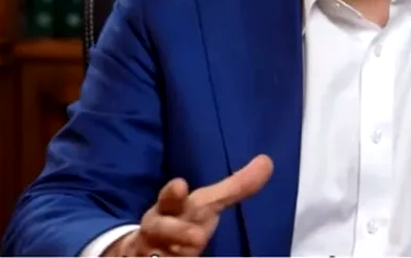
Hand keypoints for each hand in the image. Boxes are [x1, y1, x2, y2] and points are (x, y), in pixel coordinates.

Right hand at [105, 154, 272, 256]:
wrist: (143, 248)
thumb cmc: (182, 220)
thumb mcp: (206, 205)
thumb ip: (236, 187)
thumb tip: (267, 161)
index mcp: (170, 207)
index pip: (170, 198)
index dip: (173, 193)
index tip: (180, 185)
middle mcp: (157, 229)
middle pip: (159, 227)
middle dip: (174, 230)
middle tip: (198, 237)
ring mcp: (150, 251)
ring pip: (155, 253)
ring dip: (170, 255)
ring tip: (187, 254)